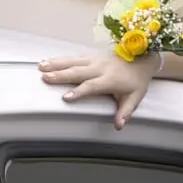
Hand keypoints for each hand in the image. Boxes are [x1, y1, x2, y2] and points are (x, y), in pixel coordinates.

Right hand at [39, 52, 159, 129]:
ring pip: (73, 62)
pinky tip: (47, 62)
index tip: (65, 97)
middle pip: (78, 71)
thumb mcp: (135, 98)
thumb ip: (125, 112)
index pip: (93, 86)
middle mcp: (101, 68)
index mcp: (111, 79)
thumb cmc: (136, 81)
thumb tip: (118, 125)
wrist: (142, 59)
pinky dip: (59, 59)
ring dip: (56, 65)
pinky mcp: (91, 56)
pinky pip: (73, 57)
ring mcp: (95, 60)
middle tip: (46, 78)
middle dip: (62, 75)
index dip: (79, 91)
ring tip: (41, 68)